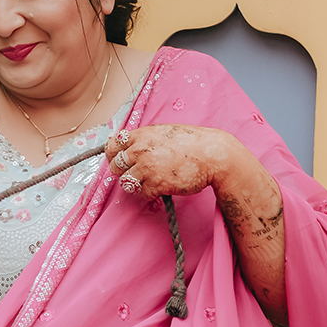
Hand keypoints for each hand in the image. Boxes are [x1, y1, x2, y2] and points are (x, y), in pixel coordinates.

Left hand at [106, 125, 287, 326]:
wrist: (214, 155)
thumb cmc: (192, 143)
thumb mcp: (166, 132)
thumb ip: (146, 139)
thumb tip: (131, 146)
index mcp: (142, 135)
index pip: (112, 145)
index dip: (113, 155)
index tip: (118, 160)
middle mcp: (140, 150)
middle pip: (115, 166)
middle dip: (123, 171)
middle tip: (137, 173)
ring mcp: (147, 168)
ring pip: (126, 182)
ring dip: (136, 184)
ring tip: (150, 181)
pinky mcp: (156, 184)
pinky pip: (142, 193)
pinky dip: (149, 193)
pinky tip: (160, 188)